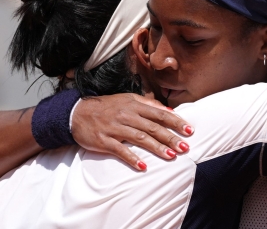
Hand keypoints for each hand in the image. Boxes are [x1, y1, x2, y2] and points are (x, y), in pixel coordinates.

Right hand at [71, 93, 192, 170]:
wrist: (76, 113)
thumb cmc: (106, 107)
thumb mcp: (127, 100)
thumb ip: (148, 105)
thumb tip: (169, 111)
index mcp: (134, 105)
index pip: (159, 113)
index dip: (175, 122)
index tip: (189, 130)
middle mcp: (126, 115)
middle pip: (152, 127)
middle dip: (170, 137)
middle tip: (185, 147)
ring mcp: (115, 128)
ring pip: (139, 138)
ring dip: (156, 148)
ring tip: (171, 156)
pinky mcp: (104, 140)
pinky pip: (120, 150)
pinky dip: (132, 158)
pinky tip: (143, 166)